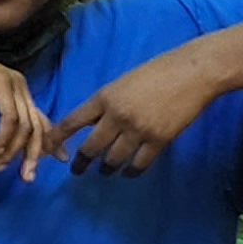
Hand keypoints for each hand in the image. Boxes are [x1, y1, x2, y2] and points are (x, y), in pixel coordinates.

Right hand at [0, 37, 59, 176]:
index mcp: (14, 94)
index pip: (39, 122)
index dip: (49, 144)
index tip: (54, 164)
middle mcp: (19, 87)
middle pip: (38, 127)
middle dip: (34, 155)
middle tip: (27, 178)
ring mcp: (12, 83)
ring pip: (26, 125)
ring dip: (14, 149)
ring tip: (0, 164)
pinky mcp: (2, 83)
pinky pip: (11, 117)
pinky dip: (6, 136)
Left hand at [58, 58, 224, 176]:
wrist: (193, 72)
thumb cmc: (160, 71)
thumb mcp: (124, 82)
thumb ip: (109, 103)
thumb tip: (96, 124)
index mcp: (105, 97)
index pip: (73, 121)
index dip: (58, 137)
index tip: (49, 148)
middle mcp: (116, 115)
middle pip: (91, 147)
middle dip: (82, 162)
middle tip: (78, 171)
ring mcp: (137, 130)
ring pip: (113, 159)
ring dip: (107, 168)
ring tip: (107, 171)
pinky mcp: (158, 140)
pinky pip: (139, 164)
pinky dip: (131, 171)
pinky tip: (129, 172)